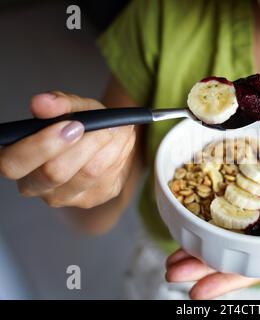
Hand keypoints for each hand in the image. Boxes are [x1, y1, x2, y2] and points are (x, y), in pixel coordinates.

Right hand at [0, 91, 135, 208]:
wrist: (106, 142)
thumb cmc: (80, 124)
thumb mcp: (72, 107)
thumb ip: (58, 103)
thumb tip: (42, 103)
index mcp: (17, 160)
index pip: (13, 164)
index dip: (42, 145)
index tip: (72, 125)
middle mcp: (36, 185)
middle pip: (54, 173)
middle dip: (83, 145)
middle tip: (102, 126)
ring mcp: (64, 197)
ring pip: (88, 173)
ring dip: (108, 145)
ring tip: (116, 127)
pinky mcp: (91, 199)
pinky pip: (108, 176)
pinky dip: (120, 153)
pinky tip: (121, 141)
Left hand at [165, 211, 259, 298]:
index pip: (251, 268)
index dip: (226, 281)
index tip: (198, 292)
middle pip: (228, 253)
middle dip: (199, 265)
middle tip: (173, 272)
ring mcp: (252, 214)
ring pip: (221, 232)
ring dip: (196, 244)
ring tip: (173, 257)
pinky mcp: (248, 190)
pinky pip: (225, 202)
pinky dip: (206, 214)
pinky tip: (187, 220)